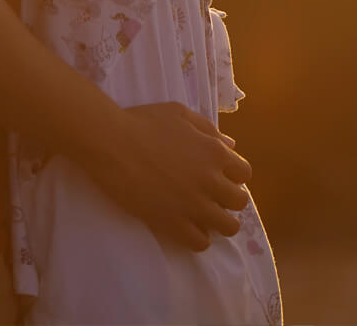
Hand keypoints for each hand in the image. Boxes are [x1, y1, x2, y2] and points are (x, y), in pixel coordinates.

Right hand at [83, 102, 252, 251]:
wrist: (112, 143)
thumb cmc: (143, 122)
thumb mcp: (180, 114)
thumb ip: (208, 130)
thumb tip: (230, 146)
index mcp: (215, 152)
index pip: (244, 173)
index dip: (233, 176)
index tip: (219, 177)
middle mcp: (211, 181)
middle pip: (239, 202)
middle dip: (229, 200)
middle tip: (211, 198)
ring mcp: (194, 205)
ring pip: (227, 227)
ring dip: (219, 223)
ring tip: (203, 218)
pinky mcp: (173, 224)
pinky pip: (200, 243)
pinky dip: (198, 239)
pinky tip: (186, 227)